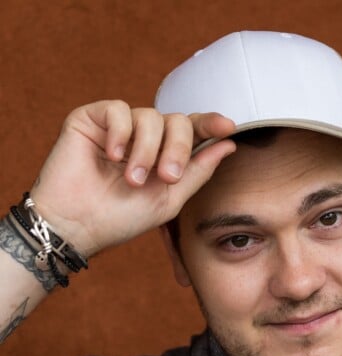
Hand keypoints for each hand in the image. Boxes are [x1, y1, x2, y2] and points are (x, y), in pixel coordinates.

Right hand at [28, 100, 235, 256]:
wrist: (78, 225)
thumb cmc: (122, 217)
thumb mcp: (171, 198)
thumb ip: (199, 171)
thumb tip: (228, 145)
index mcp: (165, 155)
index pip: (192, 131)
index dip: (211, 124)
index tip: (227, 127)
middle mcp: (145, 138)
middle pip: (177, 121)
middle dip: (178, 148)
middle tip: (166, 176)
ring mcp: (119, 127)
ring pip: (150, 117)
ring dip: (146, 151)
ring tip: (131, 179)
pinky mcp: (92, 119)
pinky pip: (119, 110)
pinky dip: (121, 133)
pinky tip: (112, 156)